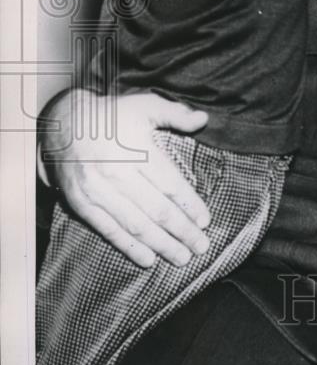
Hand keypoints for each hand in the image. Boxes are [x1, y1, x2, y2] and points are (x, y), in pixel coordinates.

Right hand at [41, 90, 210, 266]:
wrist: (62, 124)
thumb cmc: (111, 115)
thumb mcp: (143, 105)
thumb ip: (175, 113)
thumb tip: (203, 120)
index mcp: (136, 150)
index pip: (169, 184)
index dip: (189, 205)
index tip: (205, 221)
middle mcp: (117, 174)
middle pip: (156, 210)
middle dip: (182, 232)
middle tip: (201, 247)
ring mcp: (98, 192)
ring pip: (135, 225)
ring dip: (161, 245)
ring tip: (182, 258)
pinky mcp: (83, 204)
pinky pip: (109, 230)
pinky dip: (129, 247)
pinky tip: (148, 259)